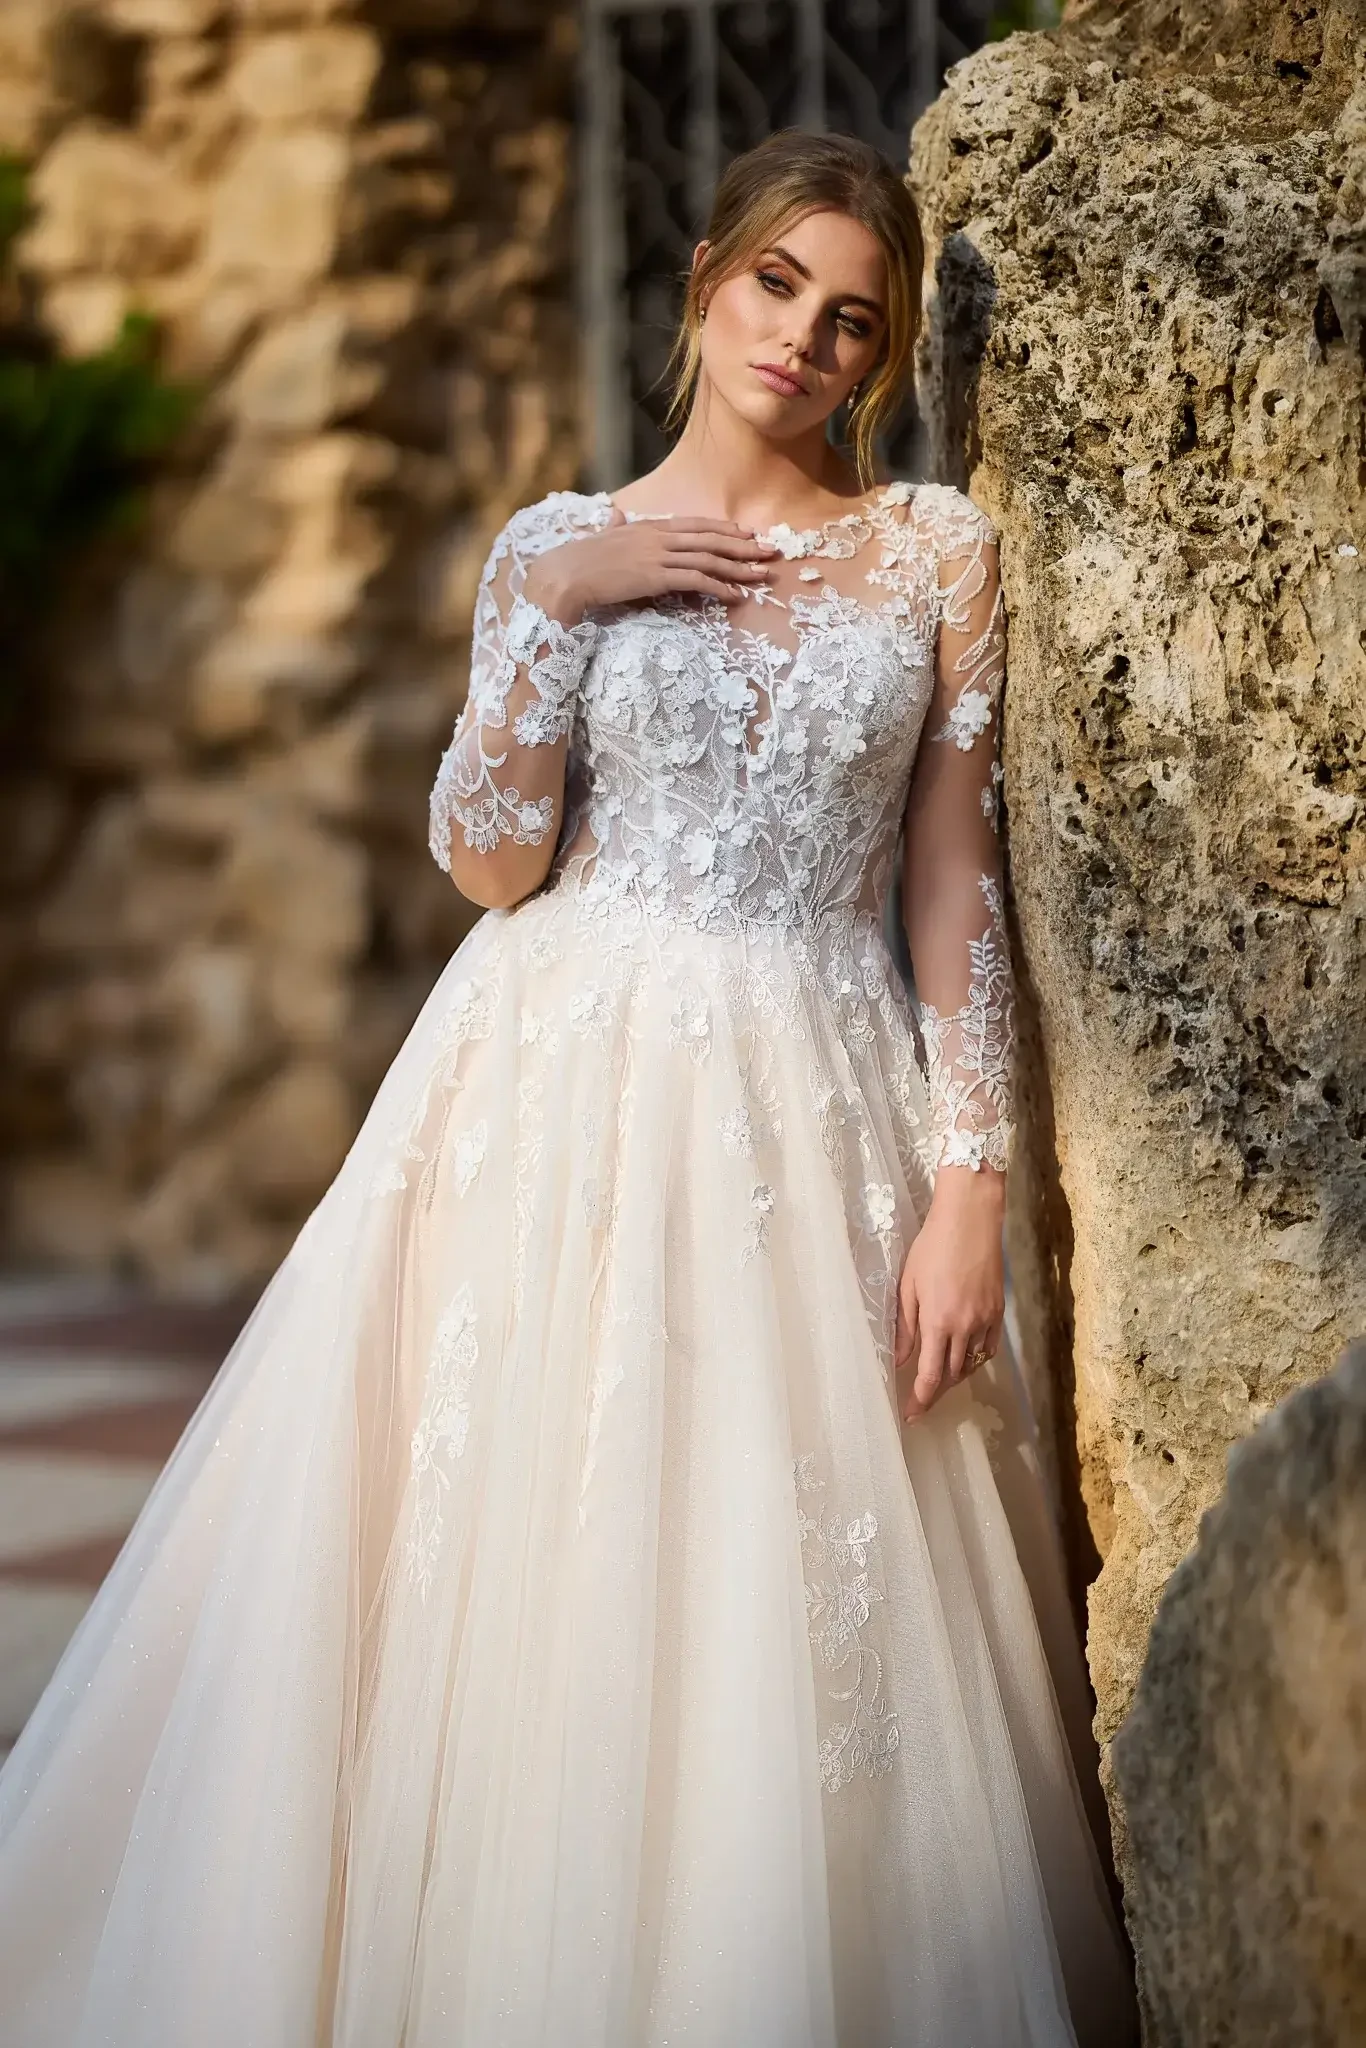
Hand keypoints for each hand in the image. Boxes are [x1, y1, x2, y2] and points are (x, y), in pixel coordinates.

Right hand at [523, 507, 780, 625]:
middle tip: (770, 551)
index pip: (694, 524)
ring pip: (709, 560)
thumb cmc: (577, 561)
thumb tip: (613, 515)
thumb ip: (613, 527)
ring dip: (740, 568)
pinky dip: (719, 587)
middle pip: (710, 539)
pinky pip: (696, 581)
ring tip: (762, 576)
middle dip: (743, 545)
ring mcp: (658, 556)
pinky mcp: (656, 578)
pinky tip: (735, 596)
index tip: (745, 532)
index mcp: (648, 527)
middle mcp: (658, 537)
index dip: (722, 528)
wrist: (563, 575)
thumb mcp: (600, 537)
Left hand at [893, 1168, 1005, 1422]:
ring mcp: (986, 1320)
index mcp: (938, 1321)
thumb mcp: (908, 1285)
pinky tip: (965, 1359)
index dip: (921, 1399)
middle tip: (921, 1399)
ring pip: (972, 1364)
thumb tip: (899, 1358)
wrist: (971, 1219)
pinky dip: (976, 1360)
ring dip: (955, 1377)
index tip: (910, 1413)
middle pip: (953, 1375)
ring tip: (939, 1381)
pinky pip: (988, 1348)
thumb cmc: (932, 1247)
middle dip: (936, 1392)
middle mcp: (965, 1327)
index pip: (931, 1375)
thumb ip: (904, 1326)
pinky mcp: (998, 1311)